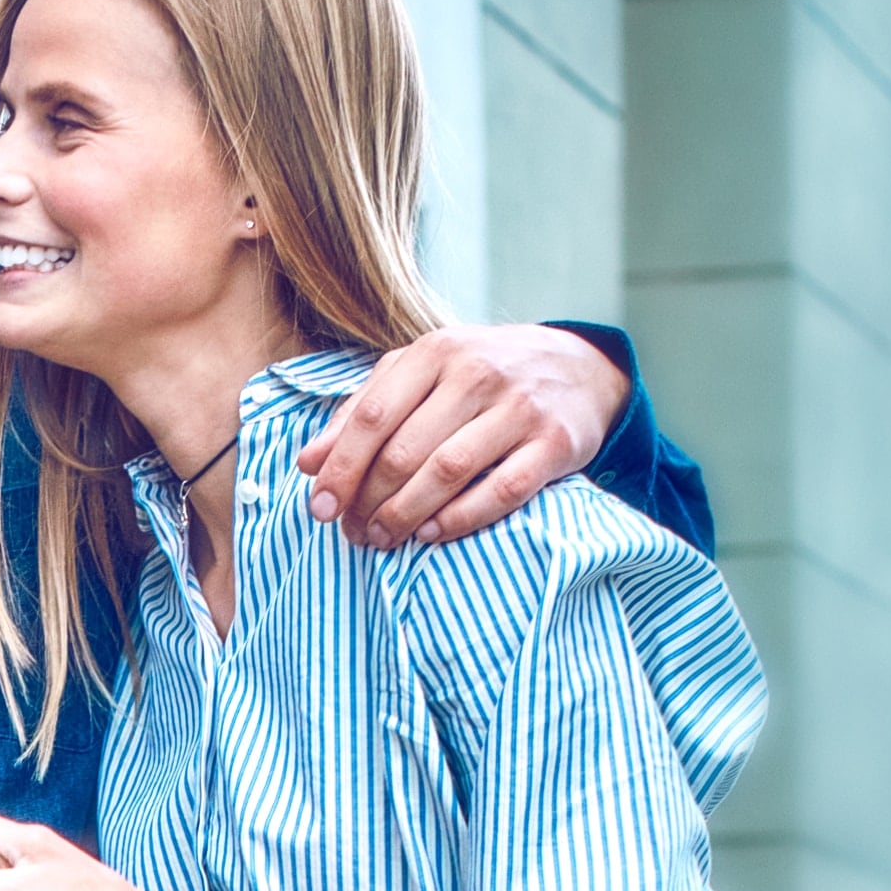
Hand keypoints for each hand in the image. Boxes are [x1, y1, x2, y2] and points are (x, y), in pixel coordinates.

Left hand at [294, 324, 626, 546]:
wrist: (582, 366)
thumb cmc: (480, 373)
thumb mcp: (419, 374)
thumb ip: (361, 411)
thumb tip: (308, 463)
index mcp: (434, 352)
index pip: (372, 416)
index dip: (341, 467)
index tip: (319, 507)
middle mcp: (476, 374)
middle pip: (405, 450)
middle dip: (369, 499)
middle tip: (352, 531)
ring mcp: (519, 408)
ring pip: (448, 471)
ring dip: (406, 514)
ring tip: (383, 537)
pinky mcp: (556, 444)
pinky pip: (502, 491)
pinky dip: (460, 519)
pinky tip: (430, 533)